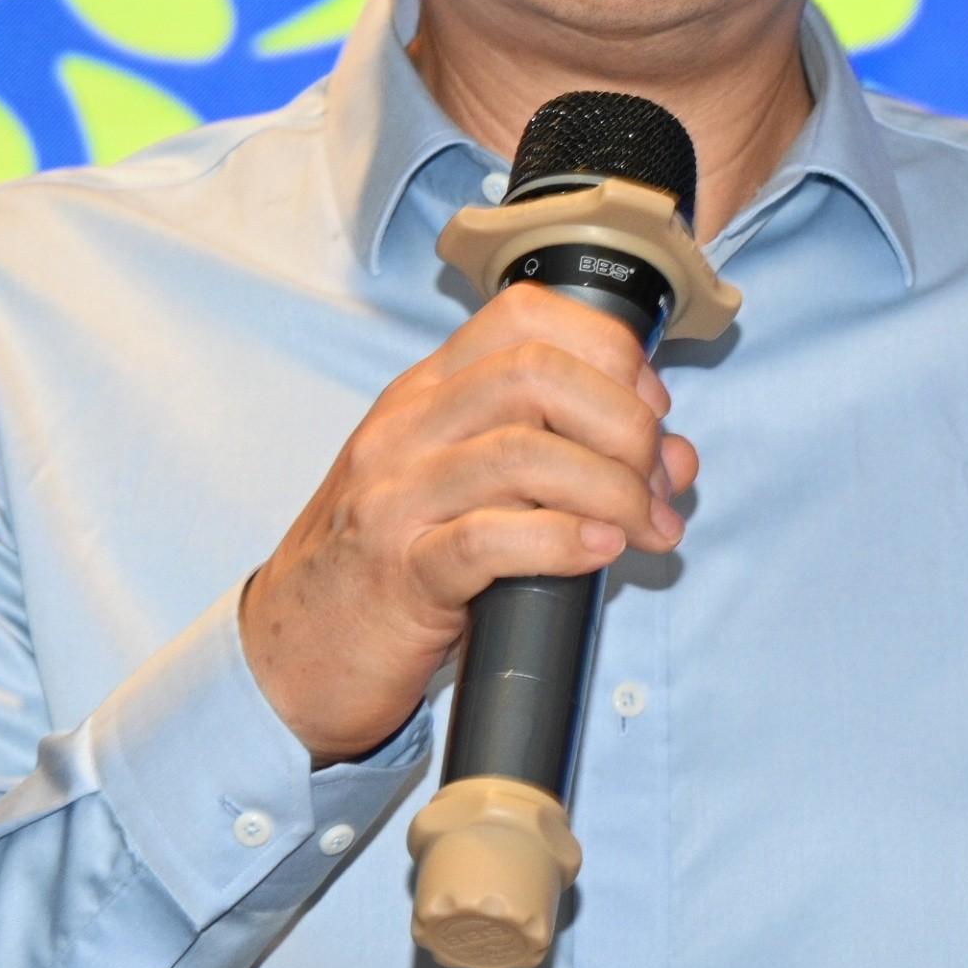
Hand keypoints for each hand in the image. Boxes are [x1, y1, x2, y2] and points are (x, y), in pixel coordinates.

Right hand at [236, 282, 698, 763]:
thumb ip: (565, 460)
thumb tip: (674, 459)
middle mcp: (407, 429)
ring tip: (644, 527)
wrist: (293, 652)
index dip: (607, 350)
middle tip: (655, 480)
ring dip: (612, 487)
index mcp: (426, 393)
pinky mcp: (401, 573)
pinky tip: (601, 551)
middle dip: (623, 421)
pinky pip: (491, 539)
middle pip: (535, 373)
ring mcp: (396, 497)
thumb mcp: (473, 492)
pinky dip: (564, 539)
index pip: (524, 316)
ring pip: (523, 451)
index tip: (649, 408)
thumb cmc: (392, 565)